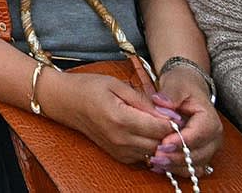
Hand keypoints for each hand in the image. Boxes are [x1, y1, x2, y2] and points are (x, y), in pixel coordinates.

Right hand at [46, 69, 172, 164]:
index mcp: (121, 119)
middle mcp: (121, 140)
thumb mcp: (117, 85)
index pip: (161, 129)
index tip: (177, 111)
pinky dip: (151, 146)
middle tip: (173, 118)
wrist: (64, 102)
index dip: (174, 121)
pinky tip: (148, 132)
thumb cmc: (88, 88)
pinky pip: (145, 156)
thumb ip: (144, 101)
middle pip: (161, 144)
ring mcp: (119, 151)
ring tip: (161, 125)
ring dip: (162, 141)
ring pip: (155, 153)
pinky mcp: (119, 156)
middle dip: (171, 133)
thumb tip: (170, 114)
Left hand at [149, 70, 222, 174]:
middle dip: (177, 157)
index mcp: (210, 120)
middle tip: (156, 156)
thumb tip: (161, 102)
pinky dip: (176, 169)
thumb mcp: (176, 84)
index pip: (198, 135)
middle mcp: (213, 137)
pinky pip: (190, 167)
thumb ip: (170, 93)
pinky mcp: (199, 154)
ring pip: (195, 164)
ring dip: (175, 165)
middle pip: (198, 154)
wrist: (187, 88)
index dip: (181, 141)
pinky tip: (159, 167)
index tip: (164, 143)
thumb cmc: (182, 85)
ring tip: (155, 162)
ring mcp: (207, 148)